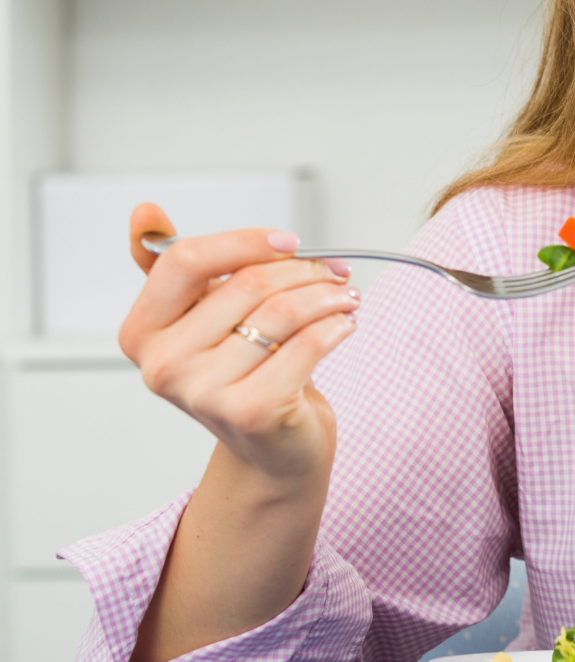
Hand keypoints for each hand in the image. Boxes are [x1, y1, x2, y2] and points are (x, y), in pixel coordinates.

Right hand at [120, 203, 359, 486]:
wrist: (272, 448)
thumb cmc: (244, 373)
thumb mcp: (204, 316)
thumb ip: (178, 268)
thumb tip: (145, 213)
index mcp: (143, 332)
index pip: (185, 261)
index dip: (245, 242)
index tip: (287, 241)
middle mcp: (163, 365)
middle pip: (247, 283)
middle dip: (304, 269)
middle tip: (335, 271)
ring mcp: (204, 392)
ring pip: (282, 312)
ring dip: (327, 295)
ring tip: (345, 296)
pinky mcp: (251, 411)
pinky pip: (307, 345)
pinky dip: (336, 326)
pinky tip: (345, 324)